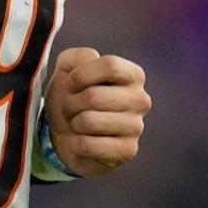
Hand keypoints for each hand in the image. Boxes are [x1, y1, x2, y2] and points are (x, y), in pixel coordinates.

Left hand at [45, 47, 150, 177]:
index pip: (110, 65)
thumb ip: (75, 57)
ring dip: (73, 123)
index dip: (81, 74)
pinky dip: (76, 144)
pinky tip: (81, 142)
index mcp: (133, 75)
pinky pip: (89, 145)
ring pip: (89, 121)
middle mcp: (141, 100)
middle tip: (70, 108)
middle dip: (70, 103)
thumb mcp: (67, 70)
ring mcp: (137, 127)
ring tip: (76, 124)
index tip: (71, 83)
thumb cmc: (72, 98)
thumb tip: (92, 57)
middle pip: (95, 96)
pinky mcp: (128, 151)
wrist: (66, 136)